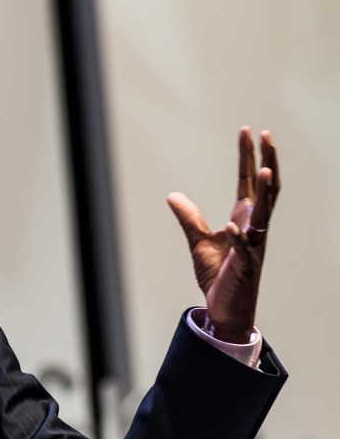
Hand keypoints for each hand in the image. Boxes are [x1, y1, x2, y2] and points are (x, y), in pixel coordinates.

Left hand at [167, 127, 279, 342]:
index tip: (248, 131)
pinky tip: (231, 226)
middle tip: (266, 135)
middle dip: (266, 162)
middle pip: (266, 190)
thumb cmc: (218, 276)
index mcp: (243, 220)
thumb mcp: (198, 243)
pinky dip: (239, 238)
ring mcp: (253, 247)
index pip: (248, 181)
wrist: (224, 308)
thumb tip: (173, 196)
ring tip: (264, 169)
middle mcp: (253, 228)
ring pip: (264, 215)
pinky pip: (245, 250)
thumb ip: (189, 219)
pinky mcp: (245, 267)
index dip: (248, 156)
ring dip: (265, 193)